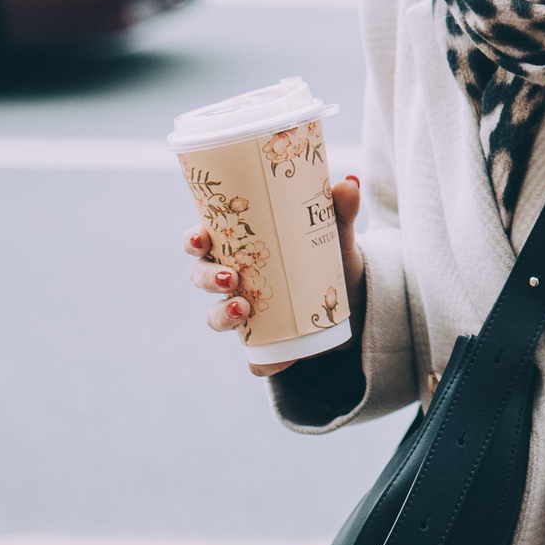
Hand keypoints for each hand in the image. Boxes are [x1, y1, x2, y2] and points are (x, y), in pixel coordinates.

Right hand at [185, 175, 364, 376]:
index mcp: (239, 246)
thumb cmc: (329, 259)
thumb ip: (340, 210)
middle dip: (207, 277)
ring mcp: (244, 313)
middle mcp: (233, 279)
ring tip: (242, 309)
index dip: (193, 239)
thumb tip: (349, 183)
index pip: (202, 240)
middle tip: (230, 277)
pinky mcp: (263, 345)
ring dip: (221, 314)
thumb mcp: (336, 235)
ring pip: (215, 316)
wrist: (352, 302)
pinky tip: (272, 361)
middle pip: (201, 277)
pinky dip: (261, 361)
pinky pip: (254, 358)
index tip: (201, 237)